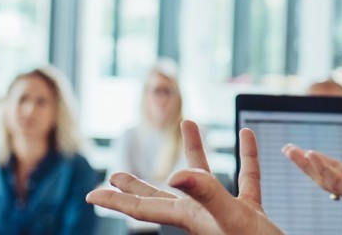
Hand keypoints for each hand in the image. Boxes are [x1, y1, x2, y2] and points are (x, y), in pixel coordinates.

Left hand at [87, 120, 283, 234]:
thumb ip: (206, 195)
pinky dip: (247, 156)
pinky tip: (247, 135)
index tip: (91, 194)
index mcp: (191, 218)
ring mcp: (226, 213)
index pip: (145, 208)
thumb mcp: (232, 219)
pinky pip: (247, 178)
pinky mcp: (250, 212)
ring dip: (196, 150)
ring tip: (189, 122)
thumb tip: (176, 173)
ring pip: (206, 178)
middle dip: (138, 186)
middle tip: (114, 175)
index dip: (117, 200)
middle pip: (162, 197)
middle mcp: (203, 215)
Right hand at [282, 133, 341, 222]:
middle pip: (325, 173)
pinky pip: (339, 183)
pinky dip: (324, 170)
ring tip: (291, 151)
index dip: (319, 159)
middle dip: (305, 162)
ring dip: (307, 165)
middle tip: (286, 149)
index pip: (336, 168)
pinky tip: (312, 157)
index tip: (303, 150)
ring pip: (326, 179)